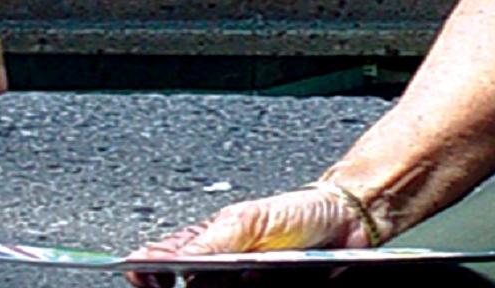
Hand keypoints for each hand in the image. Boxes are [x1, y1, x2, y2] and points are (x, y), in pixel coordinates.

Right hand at [123, 186, 366, 287]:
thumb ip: (206, 242)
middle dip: (202, 283)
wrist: (347, 225)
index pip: (159, 264)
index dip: (147, 273)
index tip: (149, 277)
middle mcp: (218, 272)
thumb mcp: (246, 222)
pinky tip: (272, 279)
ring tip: (259, 271)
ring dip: (238, 286)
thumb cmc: (297, 212)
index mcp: (205, 244)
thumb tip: (162, 260)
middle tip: (227, 271)